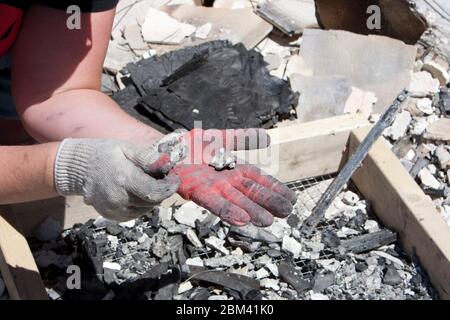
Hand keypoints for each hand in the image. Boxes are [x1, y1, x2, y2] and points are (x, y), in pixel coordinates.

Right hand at [54, 133, 185, 220]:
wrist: (78, 168)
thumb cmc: (105, 154)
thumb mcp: (127, 149)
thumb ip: (148, 158)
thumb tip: (169, 163)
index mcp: (124, 179)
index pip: (156, 191)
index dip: (170, 187)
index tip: (174, 178)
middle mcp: (118, 198)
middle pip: (153, 201)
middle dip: (161, 190)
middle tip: (161, 178)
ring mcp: (114, 209)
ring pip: (146, 209)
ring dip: (152, 198)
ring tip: (144, 182)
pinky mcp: (111, 216)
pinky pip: (136, 213)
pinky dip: (140, 204)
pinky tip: (134, 191)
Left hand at [170, 128, 295, 226]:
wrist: (166, 148)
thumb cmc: (192, 145)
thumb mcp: (221, 138)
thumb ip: (243, 138)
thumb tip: (268, 138)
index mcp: (234, 169)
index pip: (259, 180)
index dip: (275, 188)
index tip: (291, 198)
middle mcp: (226, 181)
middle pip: (251, 192)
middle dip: (268, 202)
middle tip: (286, 213)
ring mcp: (212, 187)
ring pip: (236, 200)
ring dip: (251, 211)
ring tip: (268, 220)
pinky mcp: (195, 190)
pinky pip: (213, 201)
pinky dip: (227, 210)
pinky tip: (241, 219)